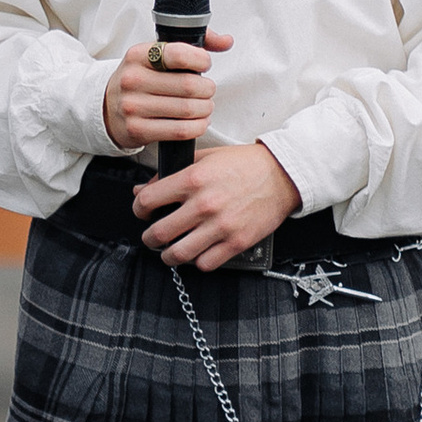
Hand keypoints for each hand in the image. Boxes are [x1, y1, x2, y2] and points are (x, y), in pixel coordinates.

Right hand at [102, 26, 235, 152]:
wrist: (108, 107)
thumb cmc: (142, 79)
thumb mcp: (158, 54)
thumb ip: (194, 43)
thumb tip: (226, 41)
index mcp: (138, 55)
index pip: (179, 54)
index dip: (202, 60)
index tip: (204, 65)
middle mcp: (132, 79)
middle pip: (189, 85)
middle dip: (208, 89)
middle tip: (207, 90)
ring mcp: (133, 106)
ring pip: (188, 109)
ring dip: (205, 109)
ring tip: (205, 106)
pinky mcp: (138, 129)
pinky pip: (180, 131)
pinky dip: (198, 127)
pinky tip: (199, 121)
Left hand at [136, 140, 301, 271]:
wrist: (282, 174)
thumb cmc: (245, 165)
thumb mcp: (205, 158)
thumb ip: (172, 173)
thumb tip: (142, 189)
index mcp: (193, 180)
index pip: (147, 201)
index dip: (139, 209)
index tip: (143, 212)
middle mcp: (204, 205)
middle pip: (158, 233)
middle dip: (149, 237)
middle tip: (152, 236)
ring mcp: (220, 226)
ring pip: (177, 254)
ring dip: (168, 256)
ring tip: (170, 251)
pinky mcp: (236, 242)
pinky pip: (205, 263)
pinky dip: (198, 261)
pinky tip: (198, 252)